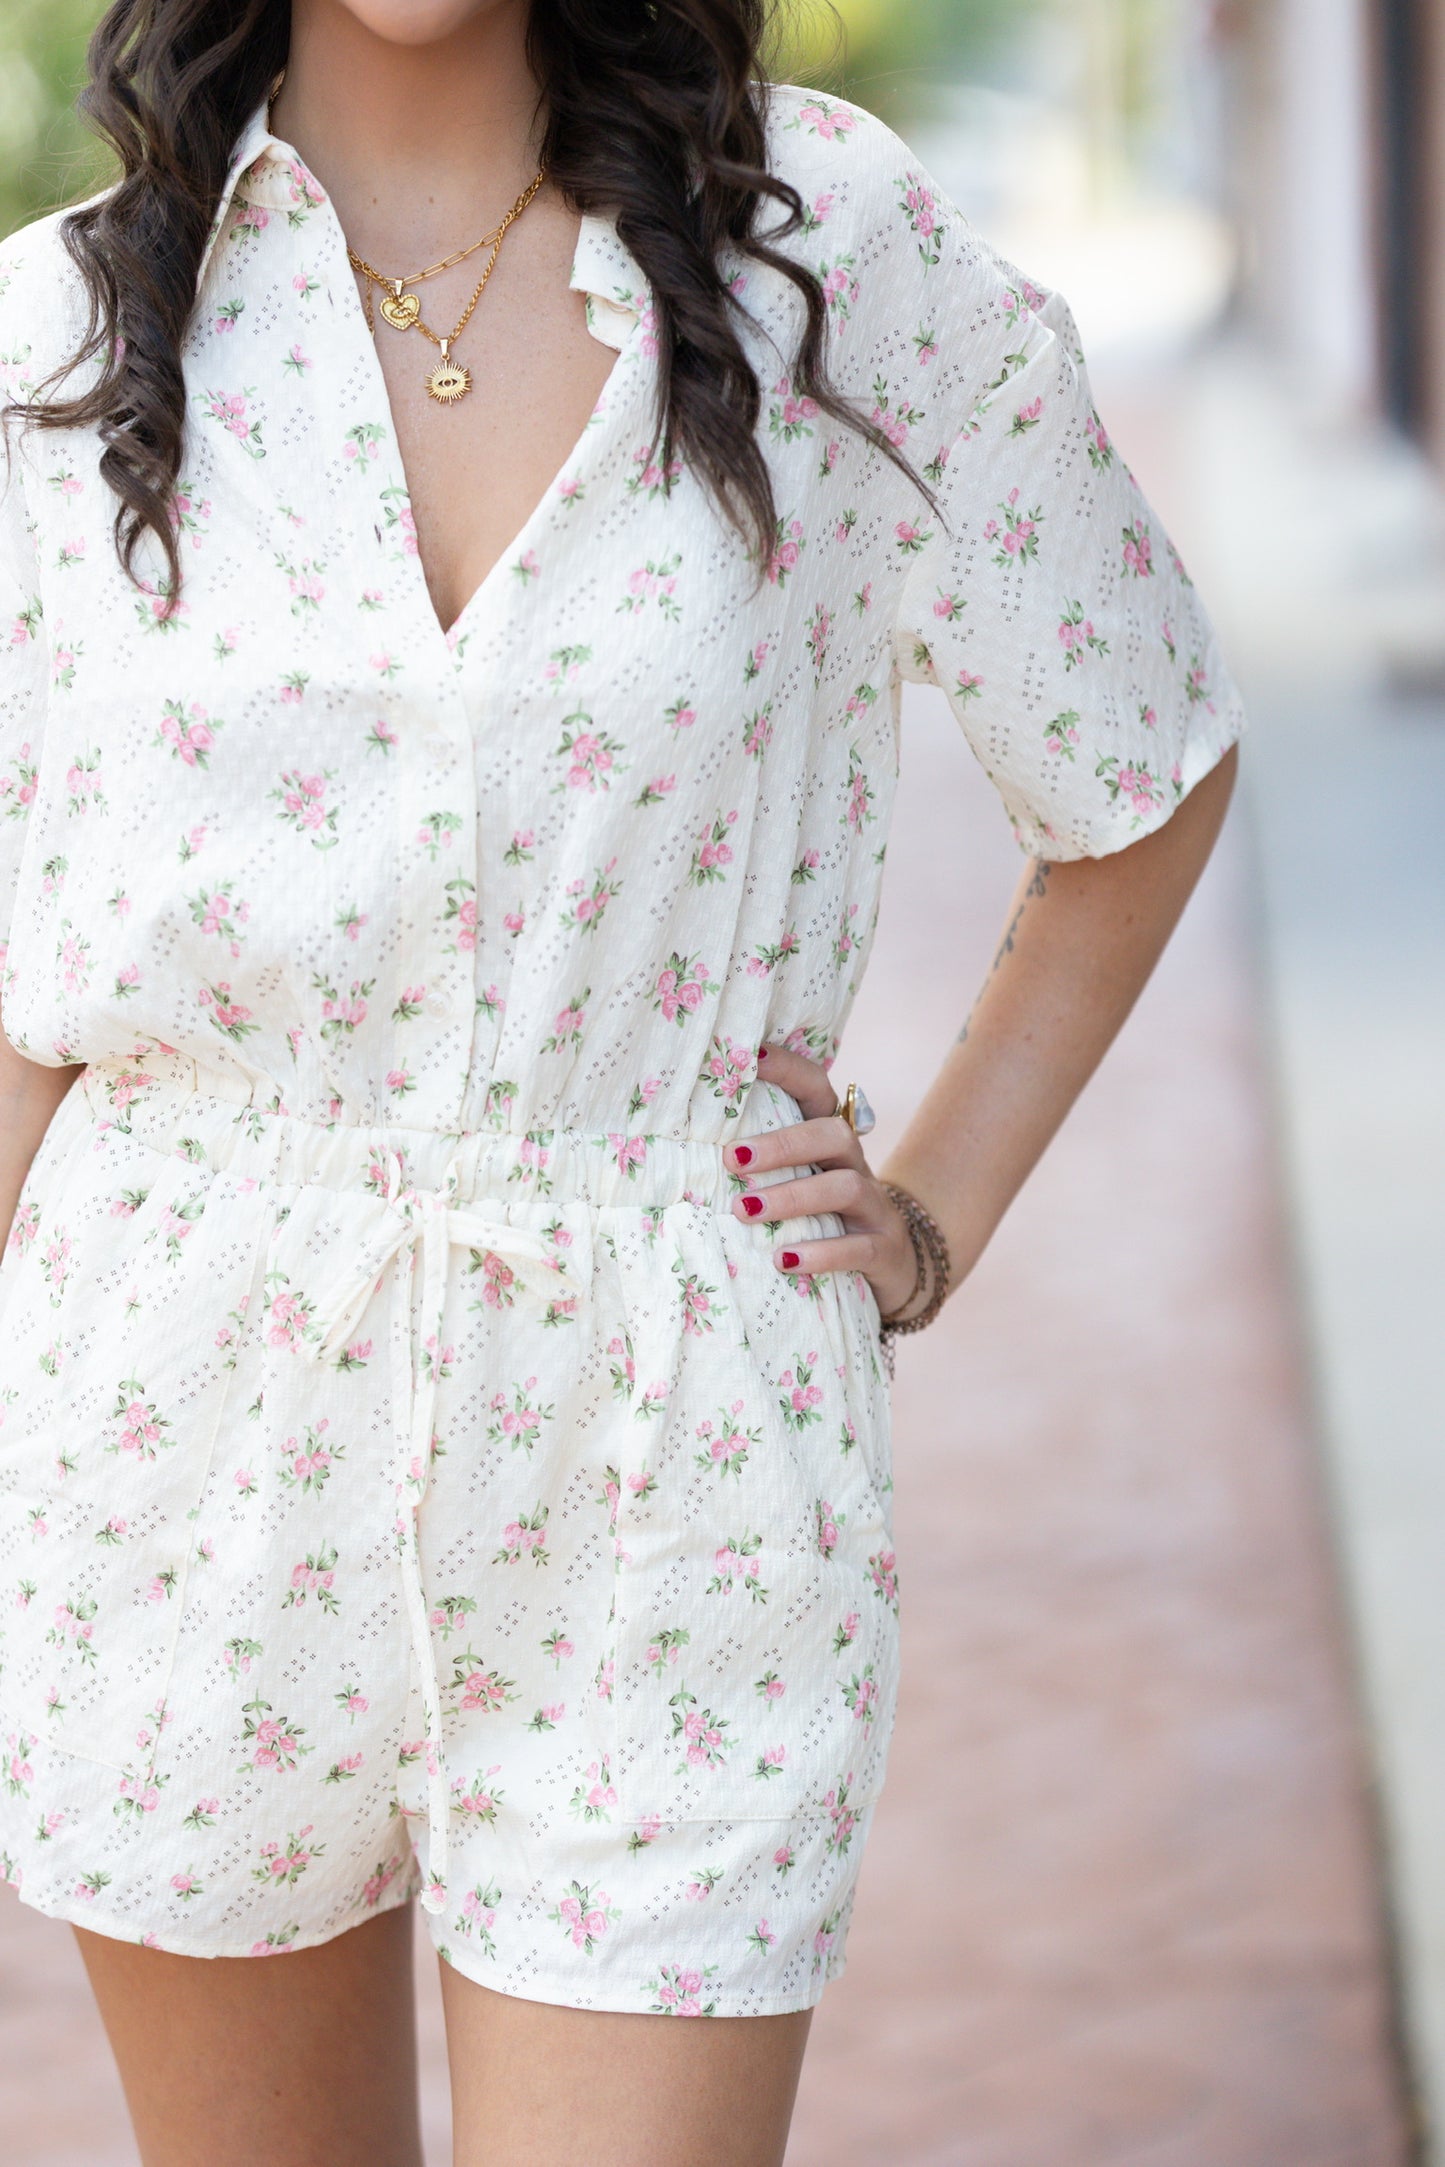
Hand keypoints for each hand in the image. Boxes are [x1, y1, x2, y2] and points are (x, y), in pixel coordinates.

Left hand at [723, 1043, 917, 1317]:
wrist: (892, 1266)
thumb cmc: (824, 1219)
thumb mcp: (798, 1184)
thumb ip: (760, 1166)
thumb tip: (686, 1151)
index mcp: (830, 1141)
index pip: (816, 1090)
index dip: (788, 1069)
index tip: (750, 1058)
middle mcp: (856, 1165)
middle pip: (832, 1134)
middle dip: (782, 1144)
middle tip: (733, 1159)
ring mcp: (875, 1206)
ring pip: (845, 1187)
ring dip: (791, 1197)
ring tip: (746, 1211)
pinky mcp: (884, 1249)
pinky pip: (858, 1248)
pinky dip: (820, 1253)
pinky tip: (783, 1261)